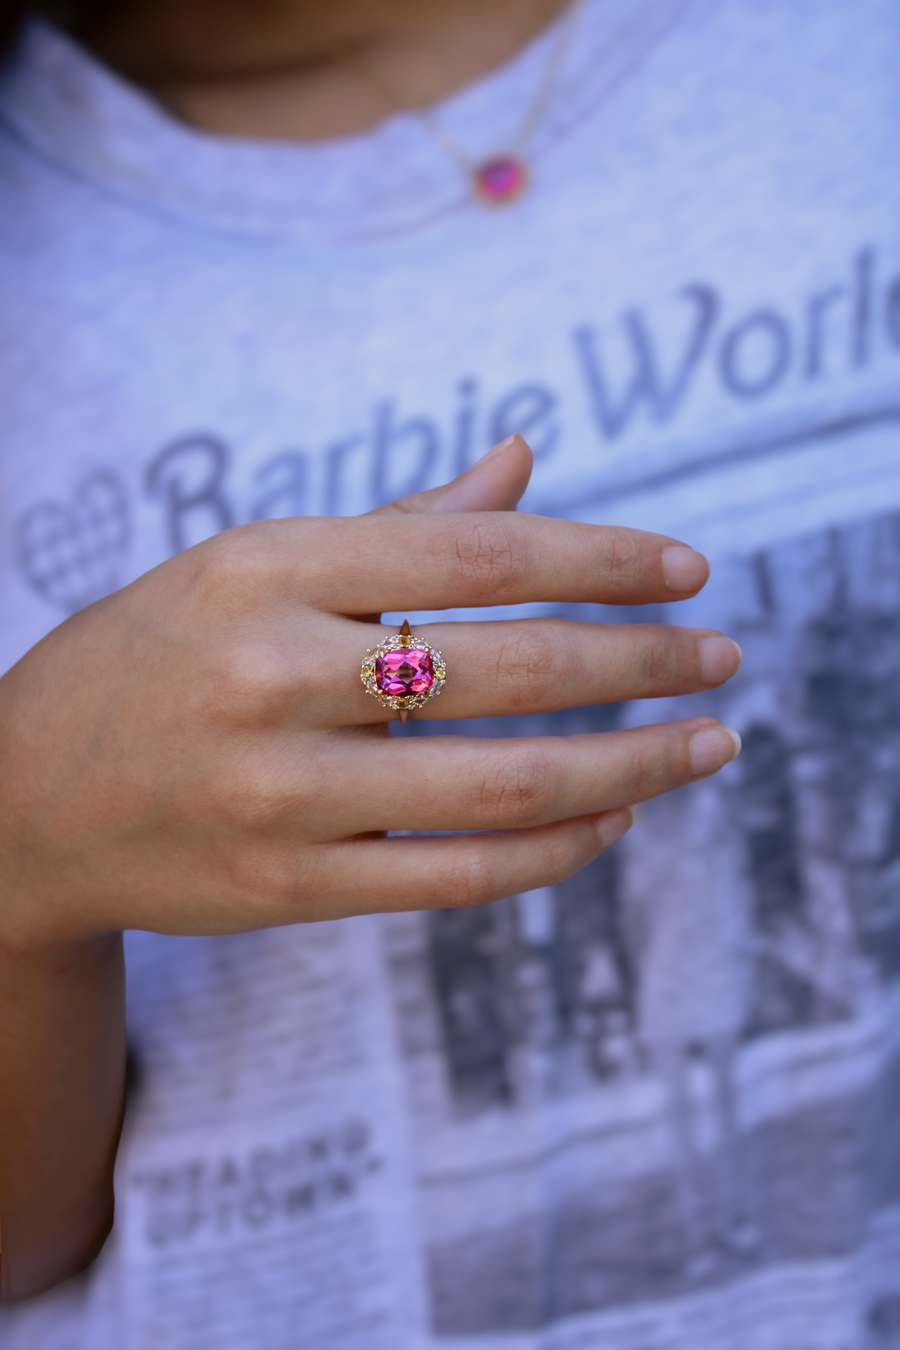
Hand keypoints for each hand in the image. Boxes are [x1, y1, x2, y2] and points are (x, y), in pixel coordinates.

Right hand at [0, 436, 740, 947]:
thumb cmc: (155, 660)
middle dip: (641, 661)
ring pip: (503, 782)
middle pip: (509, 666)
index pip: (477, 553)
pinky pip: (457, 875)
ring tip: (705, 745)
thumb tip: (525, 465)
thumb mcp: (249, 566)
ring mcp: (280, 792)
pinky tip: (614, 820)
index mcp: (269, 567)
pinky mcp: (288, 887)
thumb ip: (397, 526)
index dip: (601, 559)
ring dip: (631, 764)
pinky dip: (554, 848)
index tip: (689, 571)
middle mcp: (273, 673)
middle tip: (722, 659)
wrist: (22, 800)